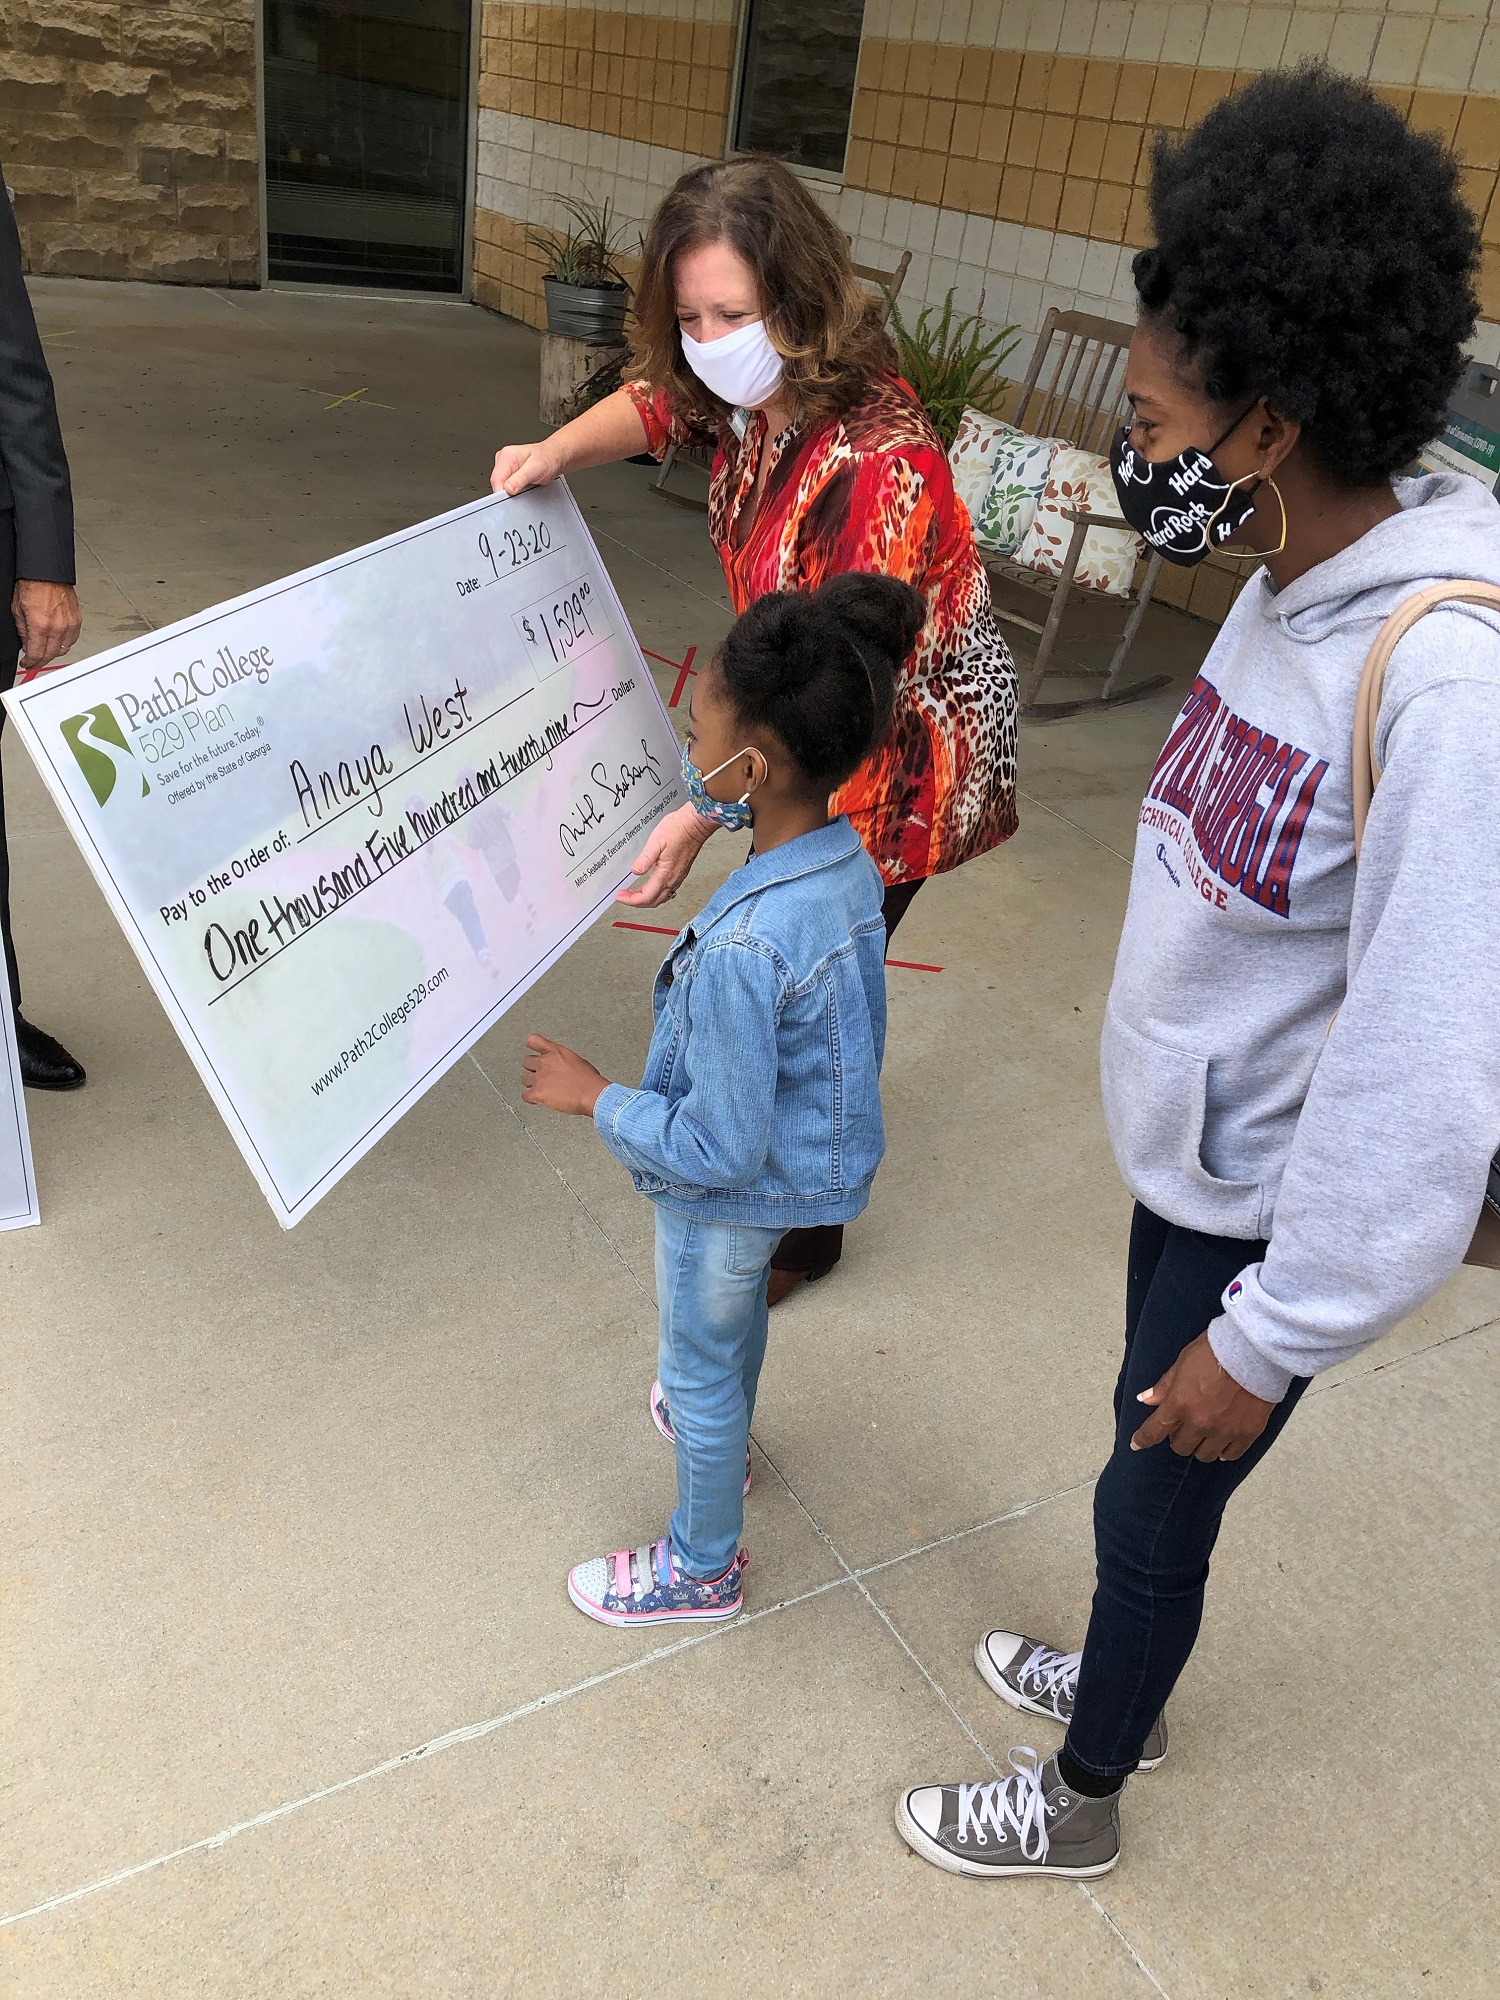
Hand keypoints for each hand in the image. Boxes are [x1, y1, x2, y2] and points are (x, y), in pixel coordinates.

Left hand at [13, 580, 81, 670]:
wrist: (47, 572)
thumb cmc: (33, 585)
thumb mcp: (18, 609)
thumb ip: (23, 631)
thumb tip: (27, 644)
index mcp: (40, 625)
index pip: (36, 654)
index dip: (30, 663)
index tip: (27, 664)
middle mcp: (57, 627)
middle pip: (51, 655)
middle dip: (41, 661)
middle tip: (35, 662)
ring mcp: (69, 624)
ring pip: (63, 650)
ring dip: (53, 653)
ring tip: (46, 652)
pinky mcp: (77, 620)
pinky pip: (72, 640)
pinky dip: (65, 644)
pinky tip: (58, 642)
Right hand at [491, 441, 564, 496]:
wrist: (555, 458)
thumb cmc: (548, 459)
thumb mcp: (535, 469)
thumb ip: (520, 479)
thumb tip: (508, 489)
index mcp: (507, 456)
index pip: (496, 479)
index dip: (501, 492)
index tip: (510, 500)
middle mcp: (504, 460)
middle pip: (497, 483)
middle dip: (507, 492)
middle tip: (522, 493)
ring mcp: (506, 467)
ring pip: (501, 486)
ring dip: (511, 492)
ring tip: (525, 488)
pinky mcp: (509, 474)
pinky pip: (506, 486)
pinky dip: (513, 491)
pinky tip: (523, 488)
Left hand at [521, 1033, 608, 1115]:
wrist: (592, 1094)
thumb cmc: (589, 1080)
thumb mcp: (577, 1060)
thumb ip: (562, 1061)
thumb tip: (560, 1068)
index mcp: (556, 1052)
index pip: (533, 1040)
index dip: (532, 1045)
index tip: (534, 1051)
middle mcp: (545, 1062)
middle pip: (527, 1062)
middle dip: (534, 1069)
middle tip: (544, 1077)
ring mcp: (539, 1078)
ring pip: (525, 1080)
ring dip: (533, 1085)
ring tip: (545, 1090)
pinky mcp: (537, 1093)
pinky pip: (525, 1095)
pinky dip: (532, 1098)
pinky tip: (540, 1100)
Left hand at [615, 801, 715, 906]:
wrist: (695, 825)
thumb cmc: (678, 830)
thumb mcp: (656, 842)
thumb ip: (645, 859)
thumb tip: (635, 871)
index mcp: (665, 874)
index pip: (646, 897)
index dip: (631, 900)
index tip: (621, 896)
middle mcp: (672, 879)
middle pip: (653, 902)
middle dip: (636, 902)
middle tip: (624, 896)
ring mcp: (677, 877)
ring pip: (660, 898)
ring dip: (645, 899)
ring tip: (633, 893)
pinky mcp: (680, 873)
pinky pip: (667, 891)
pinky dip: (654, 893)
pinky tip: (649, 887)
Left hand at [1130, 1330, 1275, 1461]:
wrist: (1253, 1351)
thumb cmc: (1215, 1351)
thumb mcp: (1182, 1362)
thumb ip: (1164, 1386)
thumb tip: (1145, 1399)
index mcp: (1179, 1404)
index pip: (1154, 1431)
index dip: (1142, 1440)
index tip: (1136, 1444)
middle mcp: (1199, 1423)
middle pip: (1181, 1446)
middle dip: (1178, 1437)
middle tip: (1184, 1425)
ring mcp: (1224, 1431)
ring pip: (1205, 1455)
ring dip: (1200, 1446)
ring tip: (1205, 1433)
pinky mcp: (1247, 1433)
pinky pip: (1231, 1455)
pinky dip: (1224, 1451)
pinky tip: (1223, 1443)